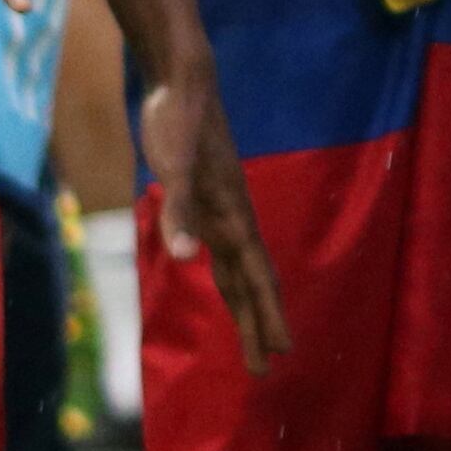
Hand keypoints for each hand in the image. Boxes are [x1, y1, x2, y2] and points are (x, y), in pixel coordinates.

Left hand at [131, 57, 288, 370]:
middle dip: (260, 324)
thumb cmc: (177, 123)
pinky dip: (228, 274)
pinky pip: (223, 250)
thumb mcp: (172, 167)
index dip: (266, 316)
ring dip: (247, 304)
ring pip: (241, 268)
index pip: (256, 278)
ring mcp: (220, 210)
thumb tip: (188, 257)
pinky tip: (220, 276)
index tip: (278, 353)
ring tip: (254, 335)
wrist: (182, 84)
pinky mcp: (204, 200)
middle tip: (267, 366)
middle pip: (253, 281)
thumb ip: (178, 211)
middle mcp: (233, 219)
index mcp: (231, 217)